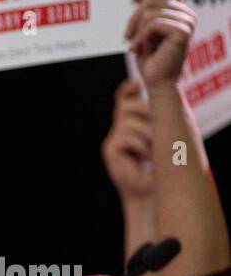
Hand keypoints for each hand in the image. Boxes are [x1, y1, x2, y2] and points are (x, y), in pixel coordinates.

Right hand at [102, 80, 154, 201]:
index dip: (127, 90)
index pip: (125, 99)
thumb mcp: (163, 131)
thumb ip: (153, 111)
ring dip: (147, 134)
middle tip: (157, 136)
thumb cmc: (165, 163)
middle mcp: (120, 129)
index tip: (135, 85)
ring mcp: (113, 140)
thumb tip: (138, 93)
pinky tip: (142, 160)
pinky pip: (127, 136)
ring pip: (129, 120)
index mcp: (134, 124)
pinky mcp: (109, 150)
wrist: (156, 190)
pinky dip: (141, 147)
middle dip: (145, 113)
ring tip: (152, 153)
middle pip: (127, 105)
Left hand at [126, 0, 196, 88]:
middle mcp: (186, 14)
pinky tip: (141, 50)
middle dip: (133, 21)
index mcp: (179, 11)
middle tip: (128, 38)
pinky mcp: (181, 32)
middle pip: (150, 1)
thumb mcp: (146, 32)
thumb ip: (147, 13)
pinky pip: (151, 25)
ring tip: (138, 47)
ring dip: (136, 33)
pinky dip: (140, 39)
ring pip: (148, 14)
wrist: (157, 83)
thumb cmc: (150, 60)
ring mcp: (186, 22)